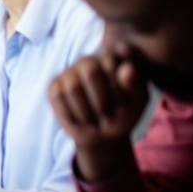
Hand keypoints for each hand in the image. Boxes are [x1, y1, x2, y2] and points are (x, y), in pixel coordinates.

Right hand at [47, 53, 149, 180]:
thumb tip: (127, 69)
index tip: (124, 106)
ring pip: (73, 86)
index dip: (118, 90)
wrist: (104, 133)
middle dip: (101, 101)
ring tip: (95, 121)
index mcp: (110, 59)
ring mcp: (69, 72)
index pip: (112, 65)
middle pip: (90, 71)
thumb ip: (135, 84)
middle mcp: (88, 61)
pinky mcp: (54, 86)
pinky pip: (58, 96)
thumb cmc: (124, 112)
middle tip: (109, 117)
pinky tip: (80, 120)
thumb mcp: (138, 101)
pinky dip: (71, 114)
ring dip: (87, 111)